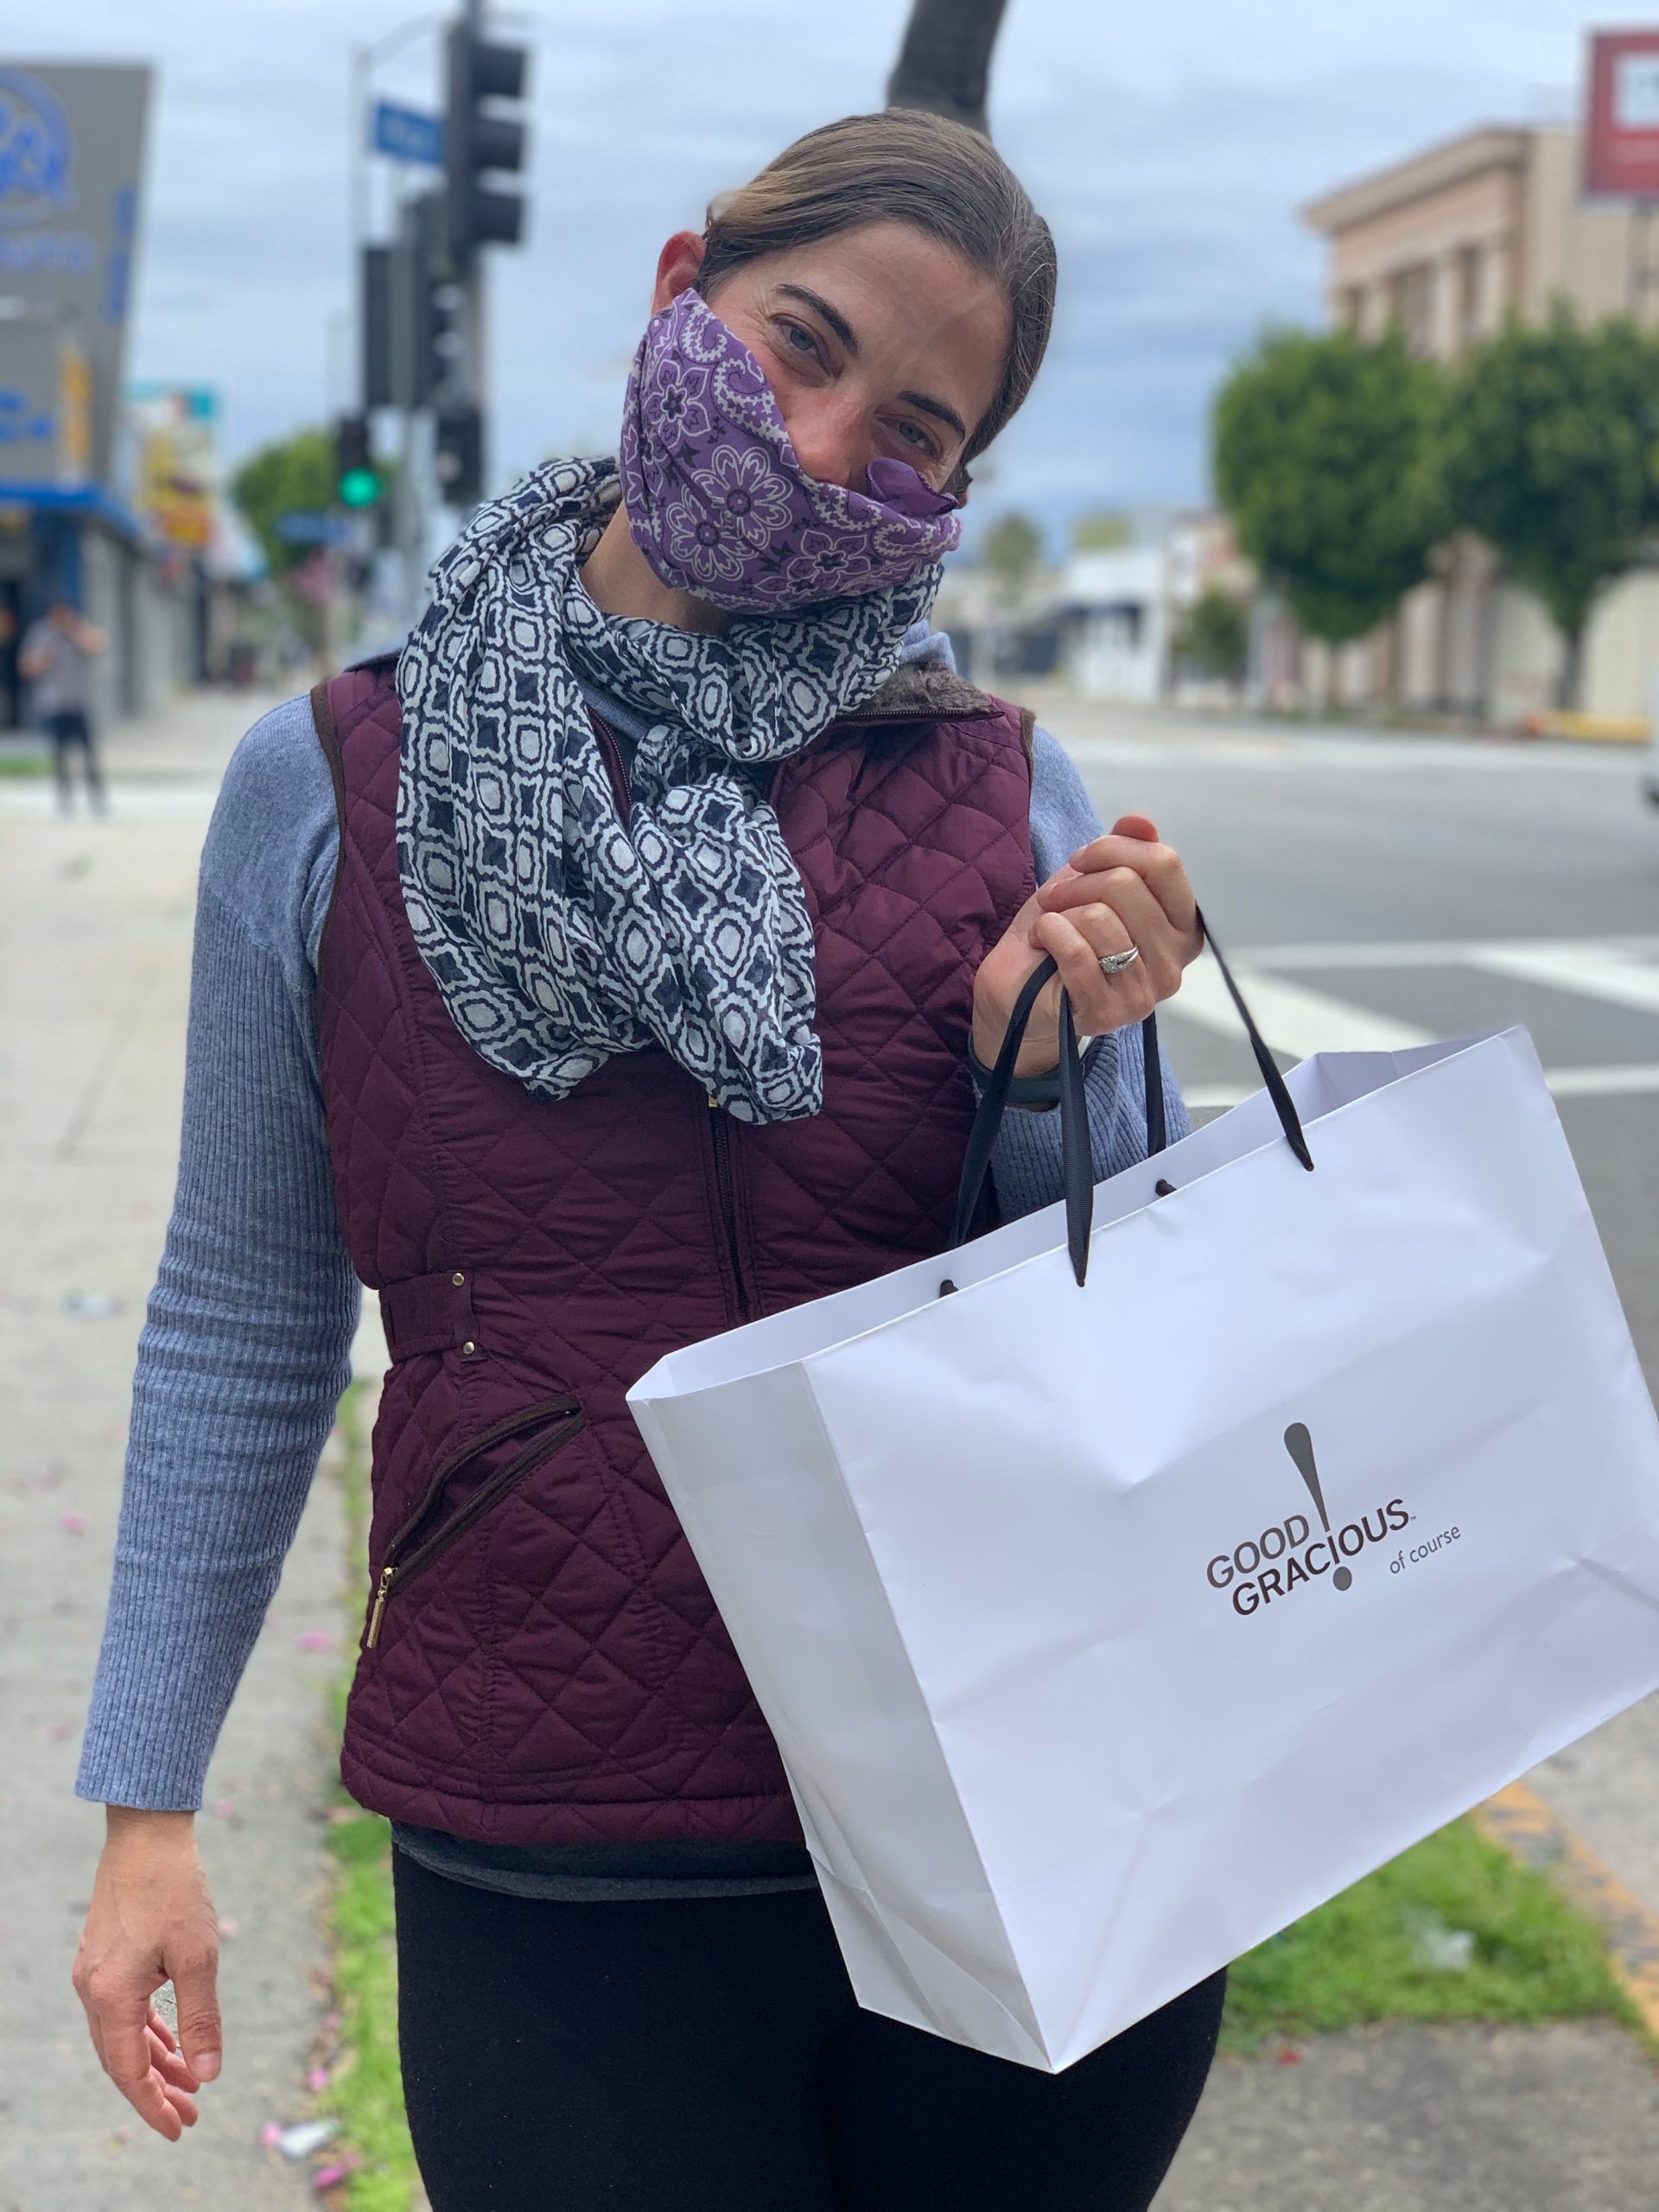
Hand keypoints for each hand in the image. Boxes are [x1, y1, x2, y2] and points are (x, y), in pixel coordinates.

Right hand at [73, 1808, 221, 2140]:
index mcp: (110, 1996)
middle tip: (191, 2115)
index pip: (128, 2071)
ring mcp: (95, 1972)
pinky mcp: (104, 1956)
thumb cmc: (175, 1889)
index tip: (179, 2129)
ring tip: (189, 2084)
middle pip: (122, 2058)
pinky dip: (147, 2030)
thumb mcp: (198, 1956)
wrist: (147, 1832)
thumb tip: (207, 2074)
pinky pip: (123, 2009)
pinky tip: (171, 2041)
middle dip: (157, 2090)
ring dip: (154, 2060)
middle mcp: (93, 1990)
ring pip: (123, 2035)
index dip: (153, 2105)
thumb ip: (200, 2017)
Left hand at [971, 815, 1201, 1076]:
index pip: (1165, 864)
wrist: (1017, 994)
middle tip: (1055, 900)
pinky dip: (1049, 936)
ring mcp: (1145, 993)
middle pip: (1126, 886)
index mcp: (1182, 927)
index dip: (1113, 848)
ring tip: (1052, 929)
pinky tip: (1044, 946)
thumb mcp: (1090, 882)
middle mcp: (1174, 963)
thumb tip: (1140, 821)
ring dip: (1061, 914)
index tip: (1080, 860)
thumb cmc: (1061, 937)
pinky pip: (1076, 951)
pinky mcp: (1108, 1013)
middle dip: (1077, 884)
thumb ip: (1124, 850)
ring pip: (1099, 918)